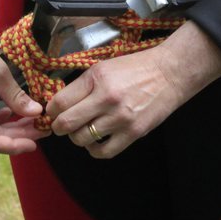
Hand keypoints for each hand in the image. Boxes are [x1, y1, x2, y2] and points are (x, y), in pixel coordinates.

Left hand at [46, 21, 220, 157]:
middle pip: (66, 123)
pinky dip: (95, 150)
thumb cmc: (136, 68)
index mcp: (96, 78)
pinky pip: (103, 151)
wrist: (169, 73)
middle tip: (62, 126)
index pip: (59, 102)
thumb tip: (59, 104)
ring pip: (82, 139)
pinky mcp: (133, 132)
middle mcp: (106, 98)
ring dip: (77, 138)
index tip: (53, 113)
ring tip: (83, 131)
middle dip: (58, 127)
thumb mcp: (105, 67)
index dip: (51, 111)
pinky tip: (97, 141)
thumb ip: (82, 85)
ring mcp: (120, 117)